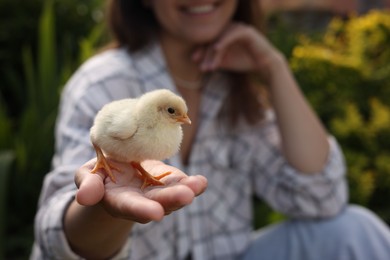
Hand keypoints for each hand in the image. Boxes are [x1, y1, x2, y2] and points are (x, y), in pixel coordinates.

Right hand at [75, 158, 207, 222]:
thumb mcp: (87, 175)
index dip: (141, 209)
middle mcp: (141, 201)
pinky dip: (192, 184)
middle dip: (171, 200)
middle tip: (186, 196)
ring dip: (187, 191)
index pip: (129, 206)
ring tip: (198, 185)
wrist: (116, 167)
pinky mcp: (168, 180)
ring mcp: (157, 192)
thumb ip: (87, 185)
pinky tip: (201, 182)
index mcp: (118, 200)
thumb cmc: (99, 173)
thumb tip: (84, 197)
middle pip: (157, 203)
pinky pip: (180, 183)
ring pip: (173, 195)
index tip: (155, 213)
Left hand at [192, 23, 279, 72]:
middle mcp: (231, 29)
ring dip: (214, 52)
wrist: (265, 66)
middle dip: (205, 52)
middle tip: (200, 65)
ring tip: (210, 65)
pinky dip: (224, 41)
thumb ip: (214, 60)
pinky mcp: (246, 31)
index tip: (194, 60)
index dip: (201, 49)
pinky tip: (217, 49)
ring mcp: (239, 28)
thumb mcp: (226, 62)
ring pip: (221, 38)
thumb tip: (198, 63)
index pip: (209, 40)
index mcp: (225, 34)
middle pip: (213, 38)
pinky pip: (232, 34)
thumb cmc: (245, 62)